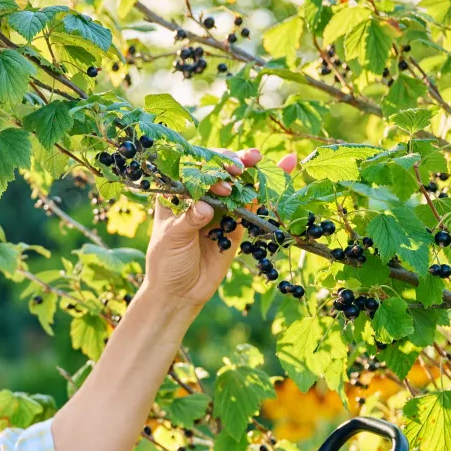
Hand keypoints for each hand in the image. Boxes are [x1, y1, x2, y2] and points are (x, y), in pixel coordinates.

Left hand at [141, 147, 297, 308]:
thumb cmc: (166, 262)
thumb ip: (189, 220)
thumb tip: (206, 206)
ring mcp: (219, 206)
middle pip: (217, 170)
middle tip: (243, 163)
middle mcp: (198, 194)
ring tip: (259, 157)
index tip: (221, 172)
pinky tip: (283, 167)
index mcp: (176, 192)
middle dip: (231, 163)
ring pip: (237, 182)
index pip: (192, 168)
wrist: (181, 292)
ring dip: (250, 167)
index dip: (207, 165)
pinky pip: (253, 201)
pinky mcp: (237, 221)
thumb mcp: (172, 239)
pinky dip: (266, 187)